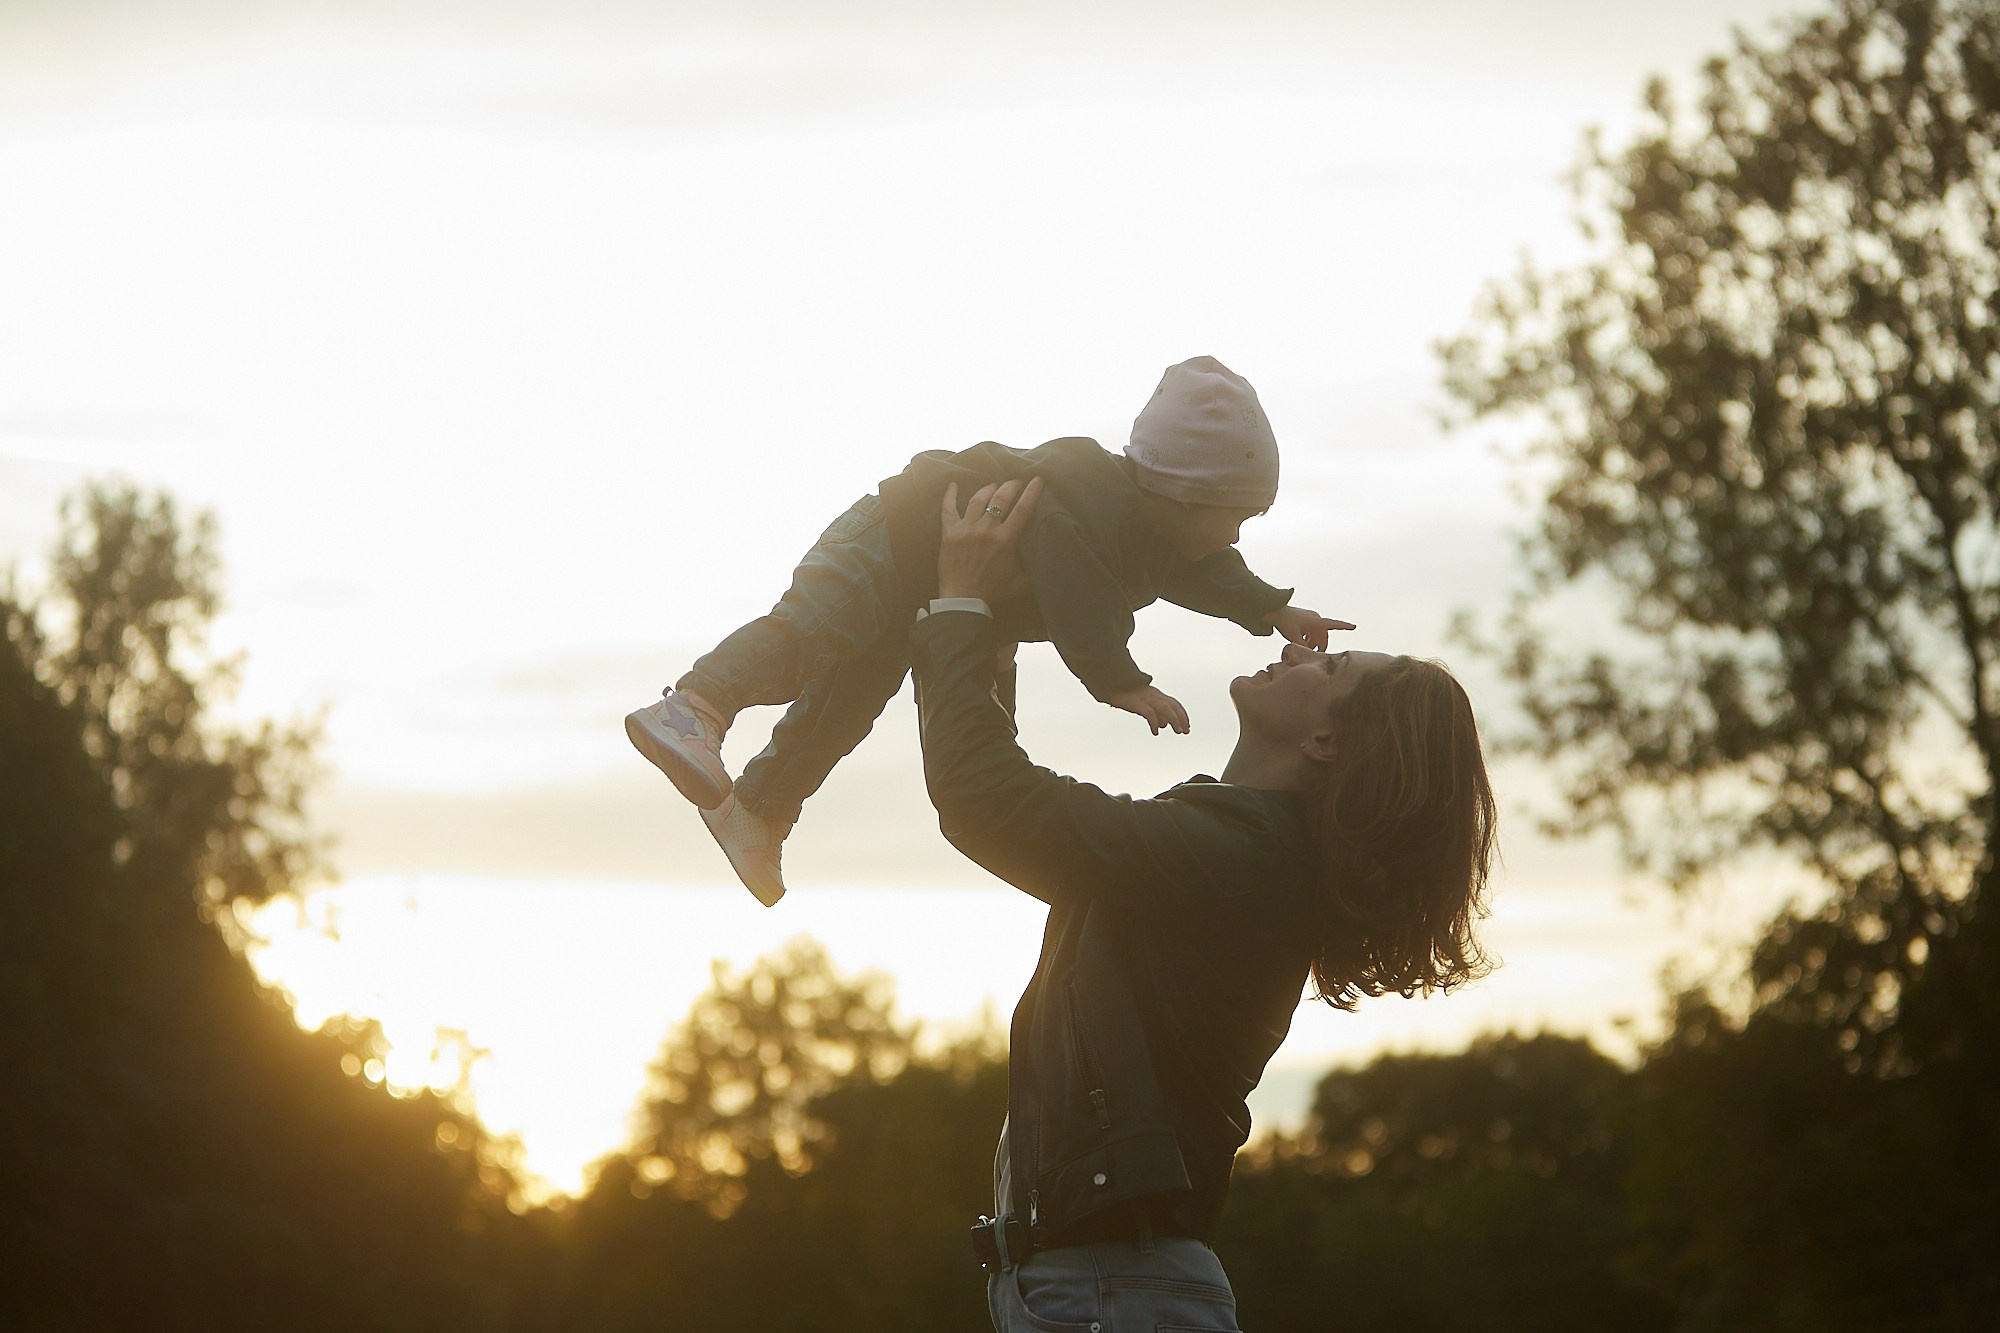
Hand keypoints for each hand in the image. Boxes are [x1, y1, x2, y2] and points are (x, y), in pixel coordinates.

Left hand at [938, 477, 1042, 603]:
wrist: (963, 600)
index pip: (1023, 509)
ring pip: (978, 499)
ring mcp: (966, 529)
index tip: (1037, 480)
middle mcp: (986, 530)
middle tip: (1015, 482)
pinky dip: (950, 495)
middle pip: (1001, 498)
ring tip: (994, 485)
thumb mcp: (1020, 582)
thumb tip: (1046, 566)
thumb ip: (1032, 570)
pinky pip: (948, 508)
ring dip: (988, 489)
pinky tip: (953, 484)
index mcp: (1005, 540)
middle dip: (1011, 486)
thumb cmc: (992, 592)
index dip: (1032, 492)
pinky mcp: (949, 533)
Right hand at [1105, 684, 1189, 735]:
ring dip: (1174, 719)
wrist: (1111, 684)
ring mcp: (1146, 698)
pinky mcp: (1137, 703)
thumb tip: (1164, 725)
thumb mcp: (1144, 703)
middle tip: (1185, 731)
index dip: (1183, 715)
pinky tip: (1155, 732)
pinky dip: (1154, 722)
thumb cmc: (1127, 694)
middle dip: (1181, 718)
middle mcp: (1154, 695)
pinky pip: (1149, 712)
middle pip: (1172, 705)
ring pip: (1165, 708)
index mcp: (1157, 694)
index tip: (1187, 726)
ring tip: (1178, 731)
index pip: (1175, 704)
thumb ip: (1156, 713)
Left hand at [1264, 605, 1354, 650]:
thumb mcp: (1294, 638)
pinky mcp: (1304, 620)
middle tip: (1317, 654)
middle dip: (1321, 645)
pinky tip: (1302, 642)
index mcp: (1316, 621)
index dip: (1344, 627)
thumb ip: (1303, 648)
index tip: (1354, 626)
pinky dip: (1308, 638)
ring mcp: (1310, 618)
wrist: (1274, 611)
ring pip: (1316, 634)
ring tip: (1307, 649)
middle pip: (1323, 635)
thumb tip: (1308, 656)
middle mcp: (1315, 619)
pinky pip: (1310, 631)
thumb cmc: (1285, 622)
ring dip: (1314, 642)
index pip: (1333, 624)